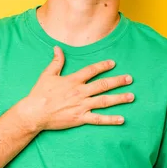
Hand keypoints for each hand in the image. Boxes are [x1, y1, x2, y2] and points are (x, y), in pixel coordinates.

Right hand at [19, 45, 133, 131]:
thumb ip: (56, 61)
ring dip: (119, 98)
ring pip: (104, 101)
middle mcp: (80, 92)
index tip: (113, 63)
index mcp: (73, 80)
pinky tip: (121, 119)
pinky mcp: (80, 118)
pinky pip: (98, 119)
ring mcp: (81, 106)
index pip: (91, 70)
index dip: (103, 66)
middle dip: (118, 81)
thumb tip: (58, 48)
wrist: (34, 113)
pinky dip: (110, 119)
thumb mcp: (47, 74)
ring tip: (131, 96)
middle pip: (103, 85)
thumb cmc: (40, 93)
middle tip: (130, 79)